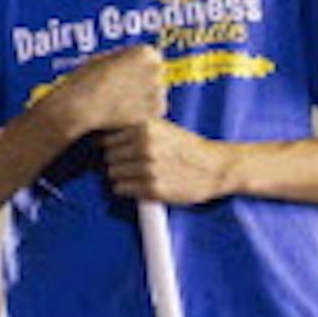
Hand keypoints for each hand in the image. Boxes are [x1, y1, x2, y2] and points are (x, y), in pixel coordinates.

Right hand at [50, 45, 165, 136]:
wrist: (80, 108)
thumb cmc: (85, 82)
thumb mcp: (103, 60)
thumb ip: (124, 60)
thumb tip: (133, 64)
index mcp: (145, 52)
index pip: (150, 58)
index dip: (134, 69)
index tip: (120, 77)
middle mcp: (156, 67)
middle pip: (155, 76)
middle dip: (143, 83)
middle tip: (119, 93)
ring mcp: (159, 89)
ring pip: (154, 95)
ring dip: (142, 100)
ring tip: (116, 105)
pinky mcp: (157, 110)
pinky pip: (151, 112)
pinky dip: (140, 115)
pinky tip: (121, 115)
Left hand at [101, 118, 235, 203]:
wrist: (216, 167)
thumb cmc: (187, 147)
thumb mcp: (163, 127)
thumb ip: (135, 128)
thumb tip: (101, 133)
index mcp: (145, 127)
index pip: (107, 138)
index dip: (112, 145)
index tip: (120, 150)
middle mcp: (145, 146)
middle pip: (108, 156)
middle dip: (116, 161)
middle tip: (131, 164)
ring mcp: (148, 168)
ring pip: (112, 173)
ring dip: (121, 175)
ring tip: (137, 174)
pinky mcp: (152, 189)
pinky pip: (120, 189)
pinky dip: (126, 188)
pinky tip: (139, 185)